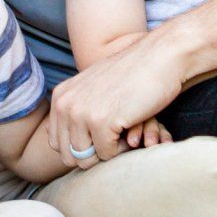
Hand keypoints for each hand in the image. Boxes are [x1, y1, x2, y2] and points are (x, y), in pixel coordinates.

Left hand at [48, 33, 184, 165]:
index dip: (81, 146)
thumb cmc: (132, 76)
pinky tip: (131, 130)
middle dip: (91, 154)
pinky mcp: (101, 122)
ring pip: (85, 159)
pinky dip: (121, 149)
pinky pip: (106, 154)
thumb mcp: (94, 88)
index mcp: (60, 97)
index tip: (101, 134)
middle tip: (112, 138)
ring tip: (122, 133)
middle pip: (68, 155)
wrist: (160, 57)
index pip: (57, 142)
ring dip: (107, 152)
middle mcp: (65, 104)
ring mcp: (81, 113)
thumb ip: (77, 110)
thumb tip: (68, 147)